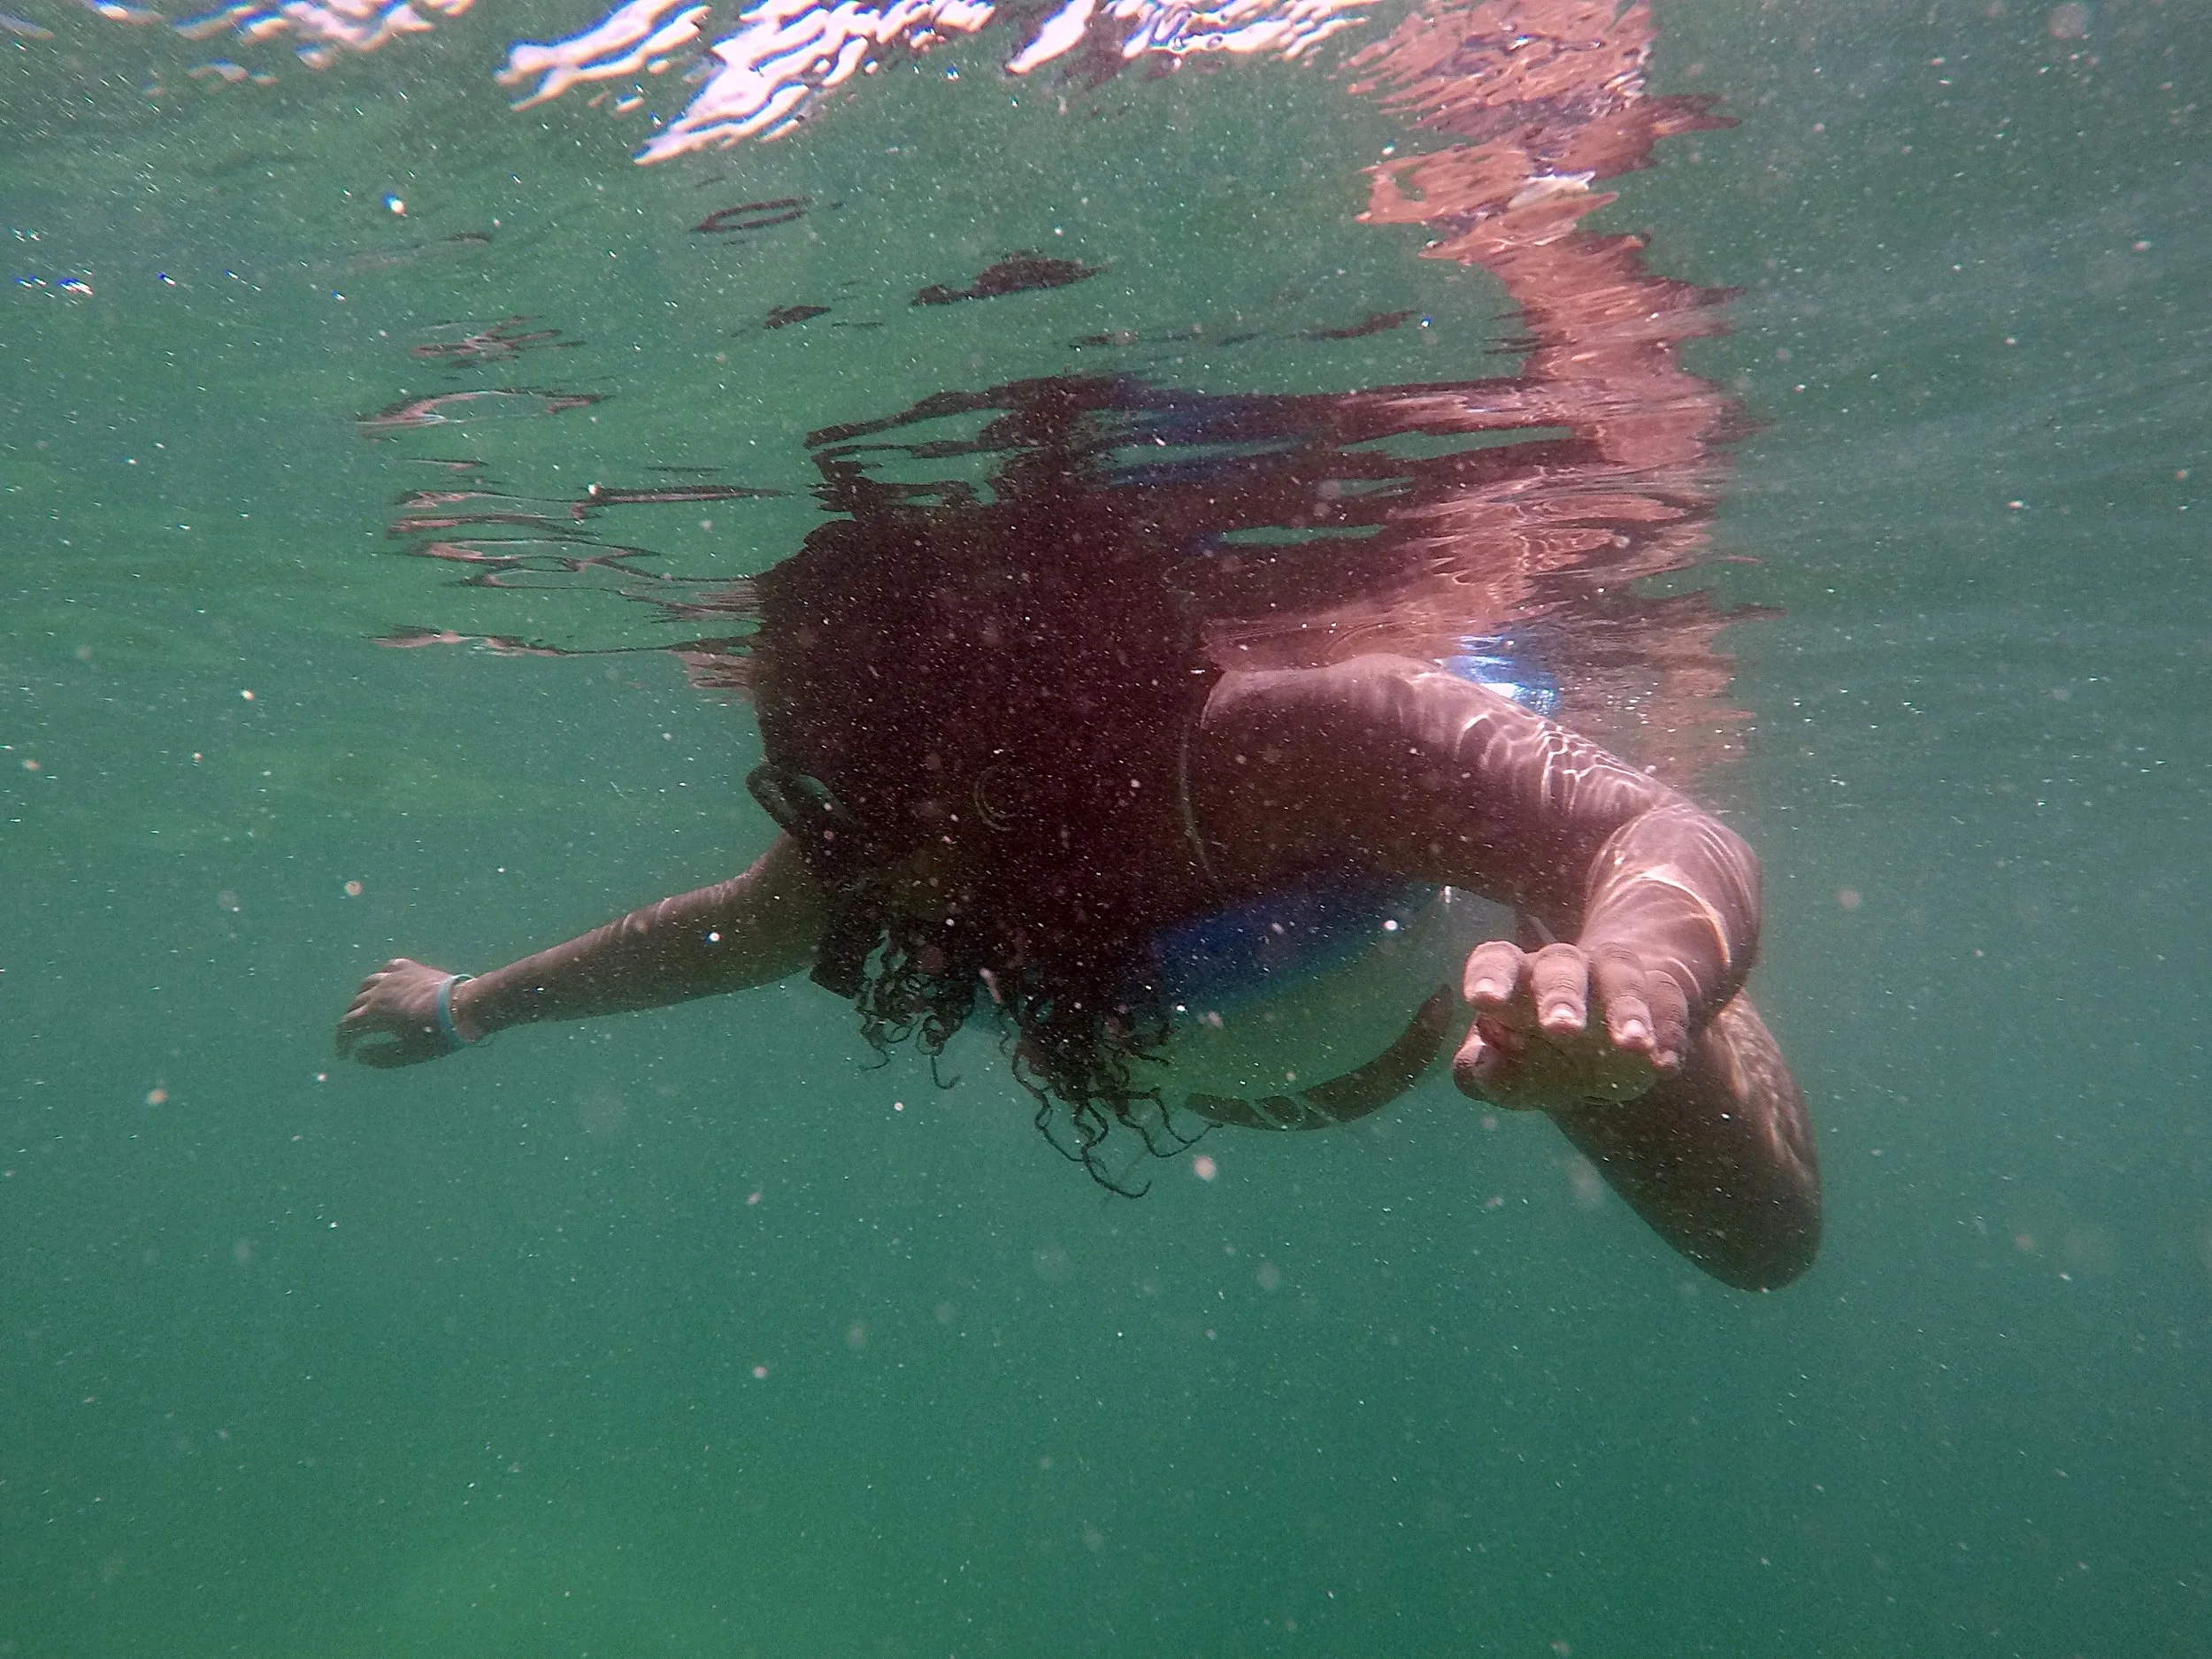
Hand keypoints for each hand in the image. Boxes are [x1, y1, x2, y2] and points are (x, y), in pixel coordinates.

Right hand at [335, 958, 470, 1068]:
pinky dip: (382, 978)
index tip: (345, 1055)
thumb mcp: (407, 1053)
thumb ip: (379, 1056)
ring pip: (367, 984)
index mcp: (375, 1013)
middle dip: (350, 1022)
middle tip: (354, 1036)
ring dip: (362, 998)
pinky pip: (389, 968)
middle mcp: (379, 991)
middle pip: (354, 1005)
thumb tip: (358, 1054)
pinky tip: (387, 984)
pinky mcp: (411, 968)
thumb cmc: (436, 1035)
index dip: (342, 1042)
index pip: (347, 1026)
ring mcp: (395, 976)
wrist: (464, 1006)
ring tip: (365, 1009)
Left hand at [1451, 939, 1687, 1111]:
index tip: (1481, 1000)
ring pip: (1622, 981)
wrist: (1605, 1042)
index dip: (1489, 978)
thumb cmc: (1538, 1053)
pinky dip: (1668, 1036)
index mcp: (1516, 978)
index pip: (1497, 962)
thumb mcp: (1505, 1071)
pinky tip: (1663, 1065)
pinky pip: (1669, 1008)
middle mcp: (1565, 970)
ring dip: (1627, 1011)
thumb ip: (1483, 1075)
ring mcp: (1616, 981)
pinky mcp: (1661, 999)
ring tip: (1630, 1045)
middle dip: (1561, 996)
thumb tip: (1487, 1072)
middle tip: (1560, 1029)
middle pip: (1561, 967)